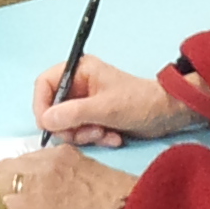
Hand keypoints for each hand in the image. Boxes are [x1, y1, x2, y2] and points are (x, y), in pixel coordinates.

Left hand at [0, 146, 135, 208]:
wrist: (123, 203)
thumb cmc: (109, 193)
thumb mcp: (81, 170)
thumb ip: (57, 172)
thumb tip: (38, 187)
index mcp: (55, 153)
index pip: (18, 161)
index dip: (2, 173)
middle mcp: (43, 162)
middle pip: (3, 169)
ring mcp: (39, 180)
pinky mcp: (38, 201)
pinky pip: (7, 205)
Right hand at [33, 53, 186, 147]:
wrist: (168, 114)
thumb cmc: (139, 102)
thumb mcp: (105, 108)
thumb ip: (73, 113)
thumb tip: (45, 120)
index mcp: (79, 70)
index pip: (44, 84)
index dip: (42, 105)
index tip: (48, 126)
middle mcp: (80, 84)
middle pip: (54, 109)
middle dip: (71, 126)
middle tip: (89, 133)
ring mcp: (87, 102)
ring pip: (68, 124)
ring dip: (85, 135)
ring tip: (105, 134)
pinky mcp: (95, 117)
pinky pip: (82, 132)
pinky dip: (95, 138)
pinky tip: (113, 137)